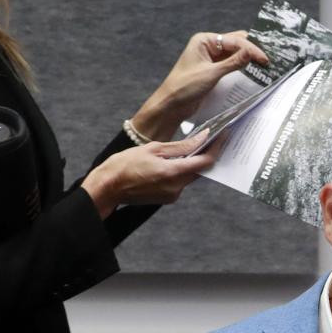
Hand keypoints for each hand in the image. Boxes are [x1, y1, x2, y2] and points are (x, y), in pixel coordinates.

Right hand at [83, 139, 217, 214]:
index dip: (217, 147)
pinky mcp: (167, 198)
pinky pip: (181, 182)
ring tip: (195, 145)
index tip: (223, 135)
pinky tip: (178, 160)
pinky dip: (183, 170)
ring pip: (191, 176)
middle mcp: (176, 187)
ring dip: (194, 162)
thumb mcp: (153, 148)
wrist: (108, 187)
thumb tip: (201, 138)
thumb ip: (180, 146)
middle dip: (207, 153)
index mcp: (173, 173)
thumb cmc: (125, 165)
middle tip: (213, 137)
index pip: (205, 161)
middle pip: (200, 170)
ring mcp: (172, 195)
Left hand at [133, 30, 270, 136]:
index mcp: (205, 41)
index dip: (251, 49)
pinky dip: (242, 69)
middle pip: (236, 44)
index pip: (234, 41)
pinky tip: (254, 73)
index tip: (265, 59)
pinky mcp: (213, 72)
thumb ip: (233, 63)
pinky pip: (231, 66)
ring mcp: (211, 59)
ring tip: (266, 66)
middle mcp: (208, 47)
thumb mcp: (211, 74)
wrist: (170, 106)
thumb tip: (251, 52)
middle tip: (270, 58)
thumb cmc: (184, 87)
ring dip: (248, 60)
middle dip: (252, 50)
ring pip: (235, 55)